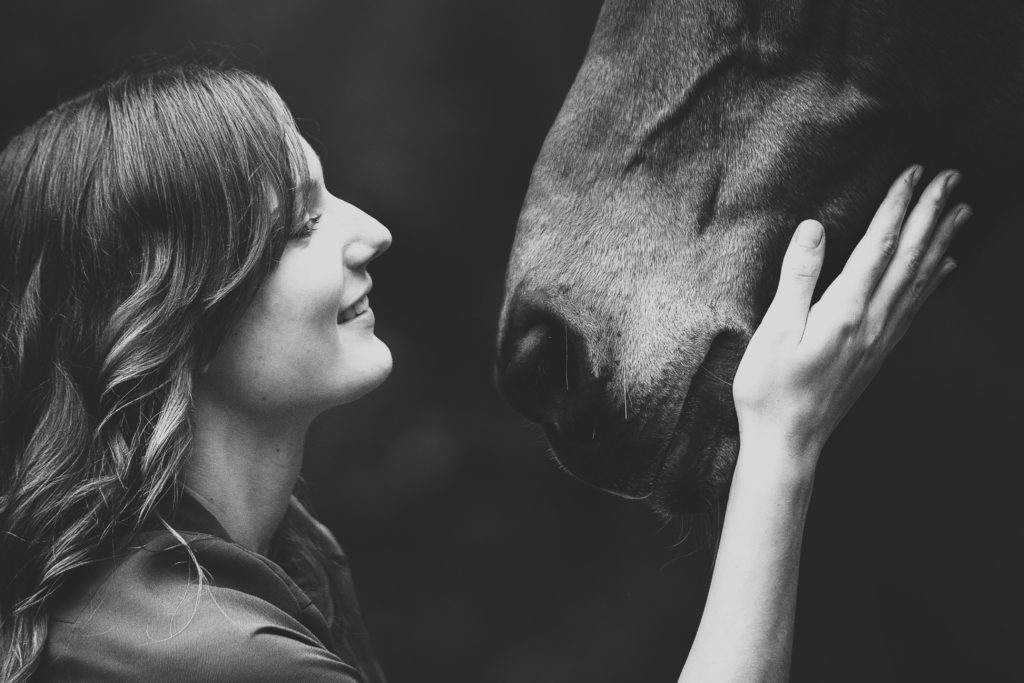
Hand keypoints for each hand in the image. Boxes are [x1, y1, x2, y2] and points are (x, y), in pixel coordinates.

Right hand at [732, 166, 969, 465]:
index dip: (897, 207)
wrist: (787, 443)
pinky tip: (944, 269)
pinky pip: (914, 309)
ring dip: (941, 243)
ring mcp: (879, 340)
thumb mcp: (772, 331)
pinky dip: (933, 283)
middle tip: (951, 178)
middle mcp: (871, 323)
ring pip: (919, 282)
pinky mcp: (877, 354)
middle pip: (908, 259)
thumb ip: (797, 278)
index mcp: (844, 312)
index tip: (912, 173)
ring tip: (960, 213)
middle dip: (930, 215)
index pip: (878, 248)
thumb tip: (813, 229)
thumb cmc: (770, 390)